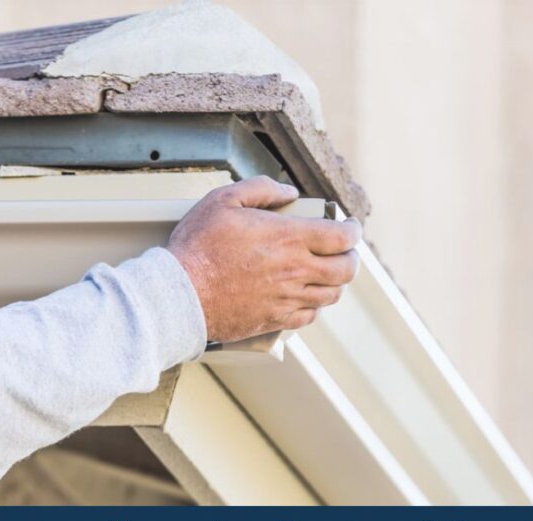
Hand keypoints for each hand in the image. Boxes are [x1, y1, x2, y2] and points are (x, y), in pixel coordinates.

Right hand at [167, 176, 361, 342]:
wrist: (179, 294)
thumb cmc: (197, 247)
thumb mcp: (223, 200)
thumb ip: (260, 189)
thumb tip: (288, 192)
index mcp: (289, 238)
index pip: (342, 237)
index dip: (353, 230)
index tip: (349, 226)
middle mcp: (295, 270)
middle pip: (346, 270)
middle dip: (351, 258)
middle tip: (345, 251)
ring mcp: (286, 298)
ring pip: (331, 295)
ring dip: (335, 282)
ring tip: (327, 273)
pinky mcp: (274, 320)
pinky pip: (308, 317)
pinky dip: (314, 306)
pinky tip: (305, 297)